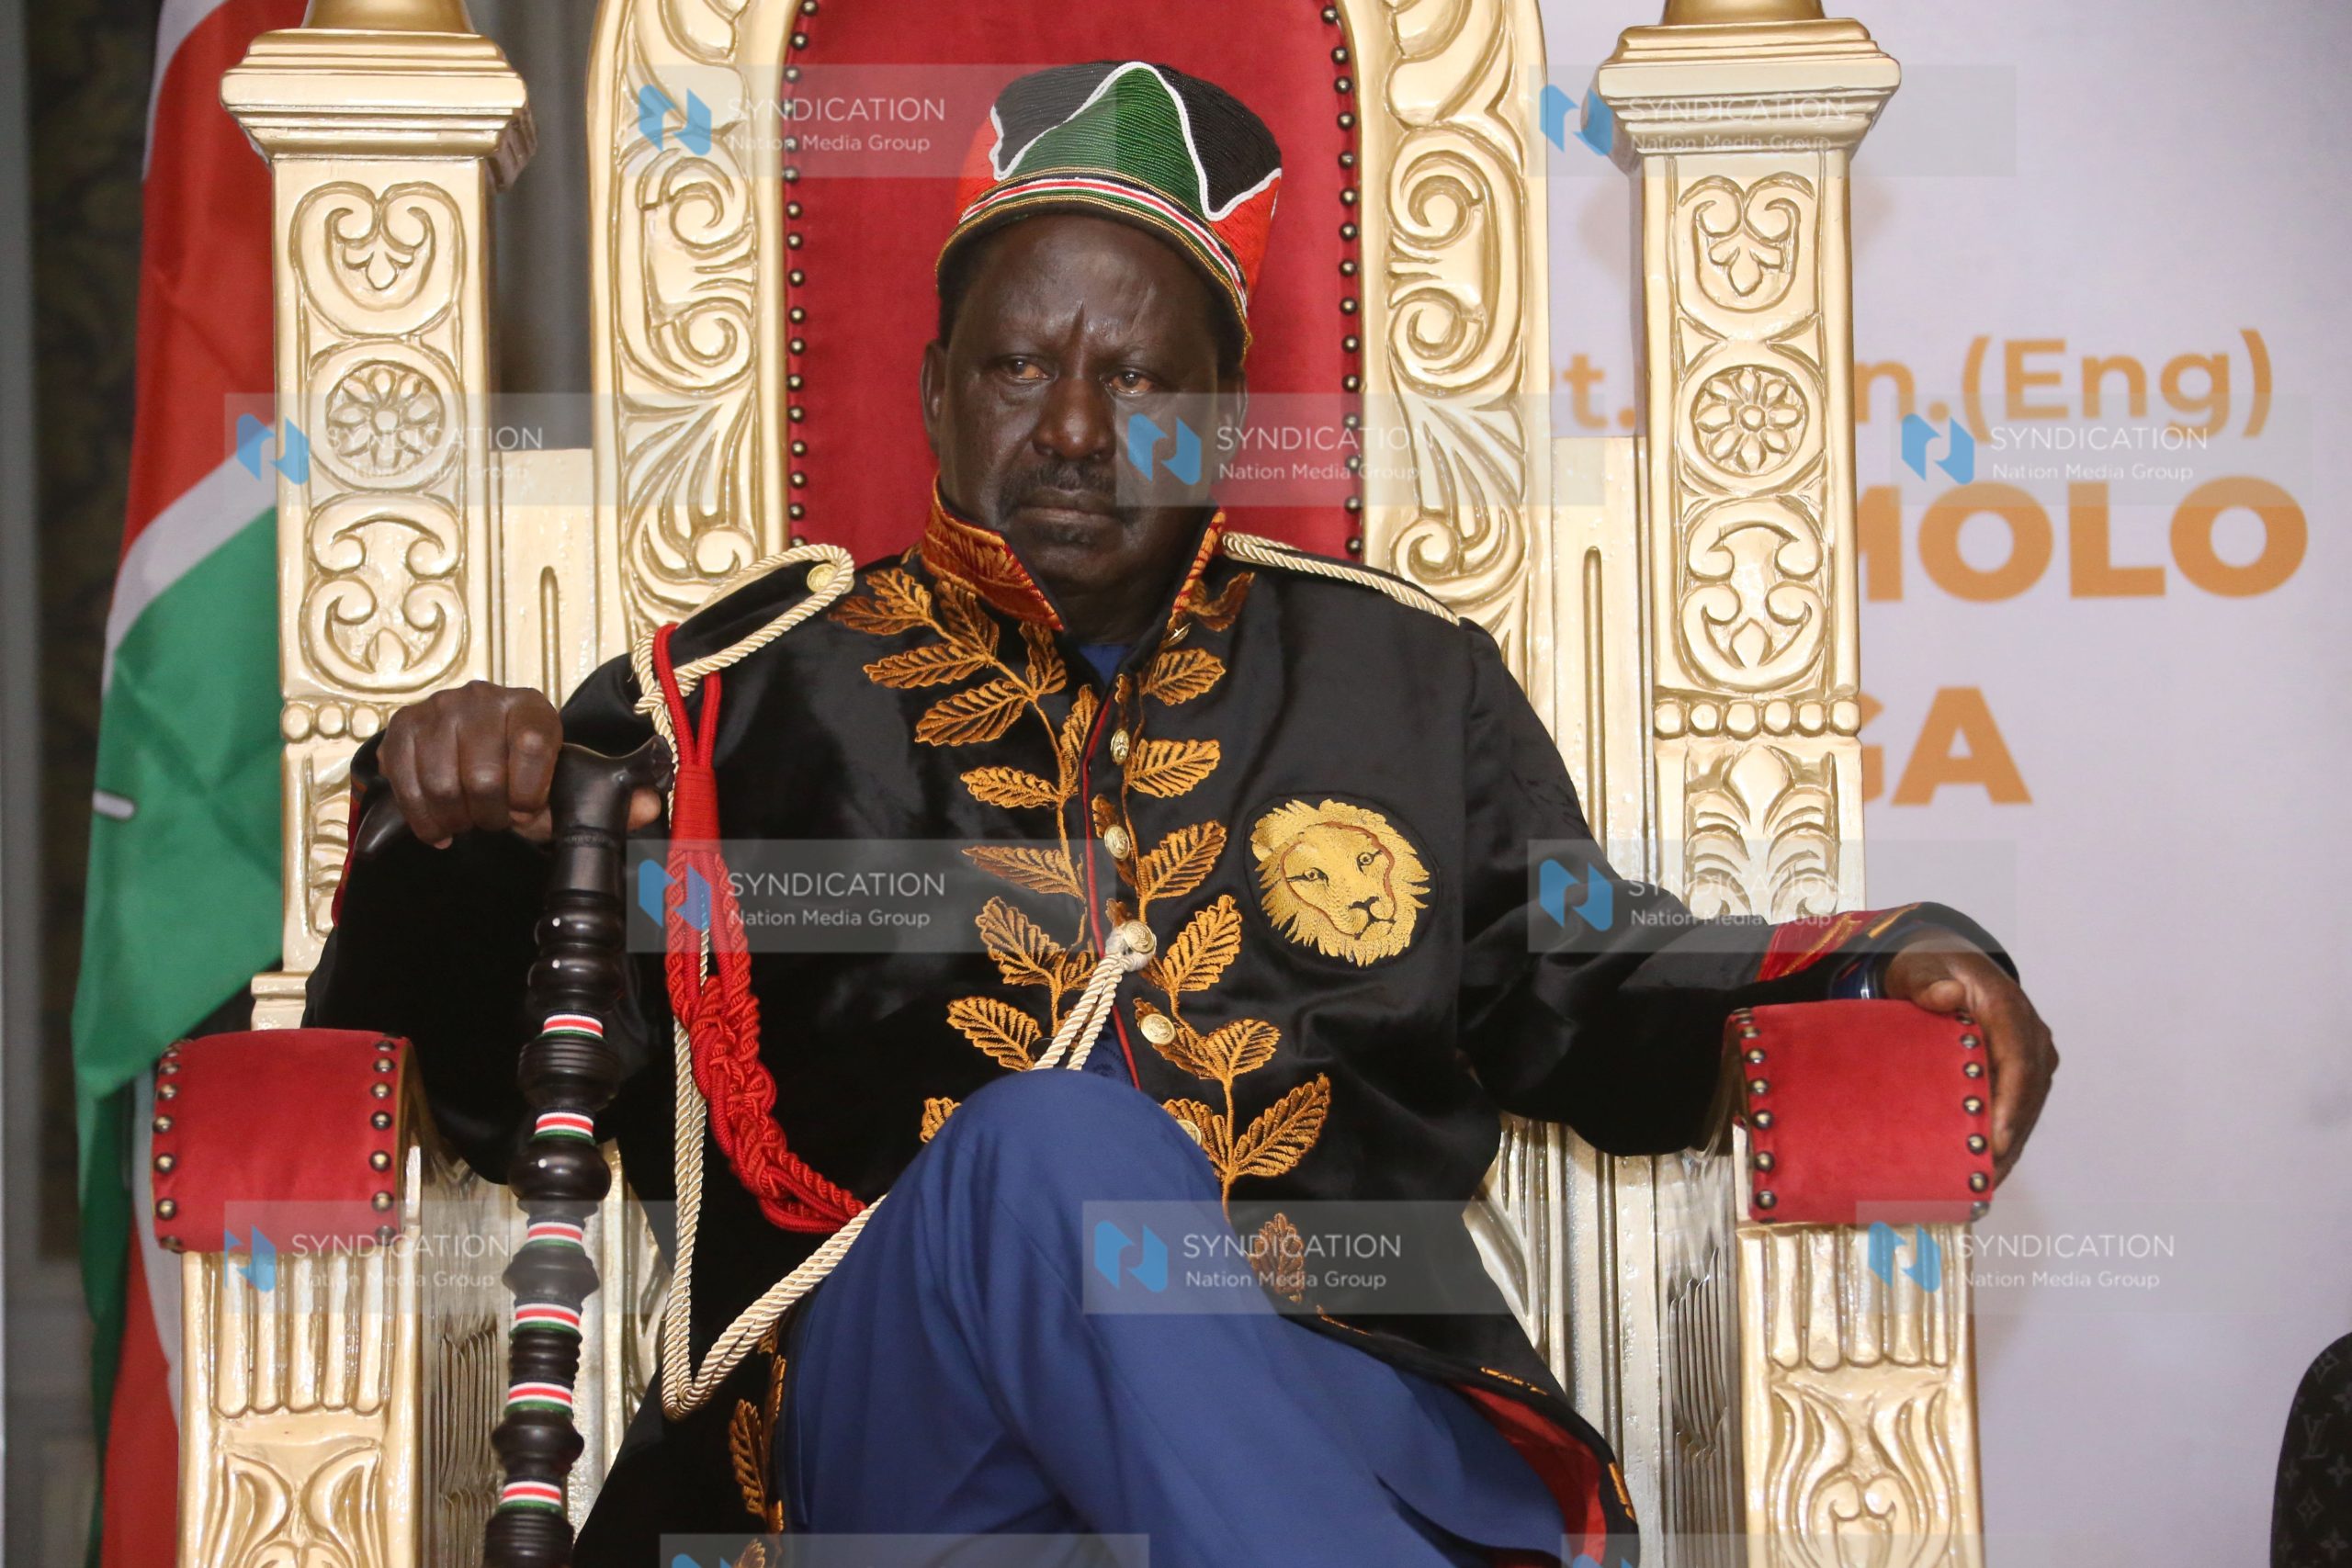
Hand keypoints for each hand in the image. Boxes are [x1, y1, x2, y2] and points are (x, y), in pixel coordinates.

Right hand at [378, 682, 661, 846]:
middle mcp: (482, 697)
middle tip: (494, 821)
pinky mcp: (399, 728)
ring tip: (468, 821)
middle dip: (491, 815)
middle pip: (483, 775)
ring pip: (443, 785)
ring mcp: (437, 709)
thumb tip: (651, 806)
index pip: (535, 747)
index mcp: (531, 707)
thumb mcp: (564, 782)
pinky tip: (439, 827)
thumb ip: (612, 800)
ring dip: (456, 819)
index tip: (527, 812)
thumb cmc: (521, 769)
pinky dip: (423, 819)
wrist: (466, 744)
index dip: (531, 794)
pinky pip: (406, 785)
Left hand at [1884, 931, 2056, 1183]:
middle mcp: (2029, 1031)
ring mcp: (2032, 1052)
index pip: (2020, 1061)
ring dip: (2010, 1147)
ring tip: (1982, 1186)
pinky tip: (1986, 1171)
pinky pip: (2021, 1107)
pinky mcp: (2024, 1069)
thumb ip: (1928, 984)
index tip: (1997, 1139)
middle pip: (2028, 1092)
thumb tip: (1947, 996)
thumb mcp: (1918, 969)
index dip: (2012, 1103)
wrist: (1944, 963)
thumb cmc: (1928, 967)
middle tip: (1983, 1178)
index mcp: (2007, 1007)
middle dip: (2010, 1138)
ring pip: (2029, 1106)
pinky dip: (2007, 1138)